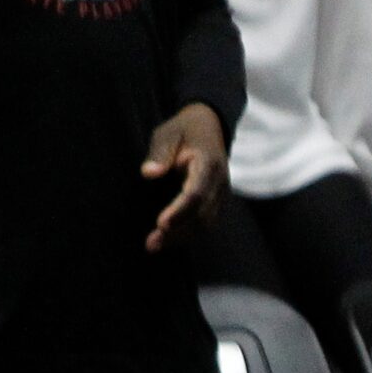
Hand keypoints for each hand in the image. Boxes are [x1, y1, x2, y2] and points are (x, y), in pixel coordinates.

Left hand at [142, 103, 228, 252]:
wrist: (209, 126)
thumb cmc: (184, 130)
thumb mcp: (168, 133)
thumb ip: (160, 152)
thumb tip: (149, 173)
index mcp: (208, 163)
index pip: (197, 193)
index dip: (180, 210)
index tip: (160, 223)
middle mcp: (220, 181)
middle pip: (203, 214)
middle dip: (178, 230)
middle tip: (151, 243)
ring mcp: (221, 193)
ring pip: (206, 222)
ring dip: (182, 236)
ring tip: (154, 246)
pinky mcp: (217, 200)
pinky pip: (206, 222)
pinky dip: (188, 233)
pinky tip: (168, 240)